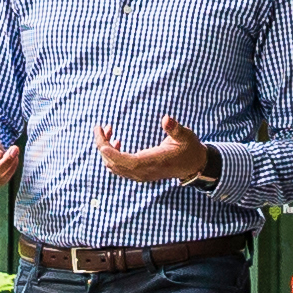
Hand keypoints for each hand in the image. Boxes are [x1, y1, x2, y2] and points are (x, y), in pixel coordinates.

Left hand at [94, 113, 213, 185]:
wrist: (193, 166)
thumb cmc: (189, 149)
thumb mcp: (186, 136)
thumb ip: (175, 128)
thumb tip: (166, 118)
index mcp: (154, 162)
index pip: (129, 162)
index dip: (114, 155)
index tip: (102, 144)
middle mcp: (144, 172)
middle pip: (116, 164)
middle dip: (103, 146)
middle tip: (99, 127)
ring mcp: (140, 174)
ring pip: (115, 166)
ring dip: (106, 150)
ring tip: (107, 129)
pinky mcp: (138, 173)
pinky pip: (119, 167)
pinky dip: (112, 155)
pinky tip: (116, 141)